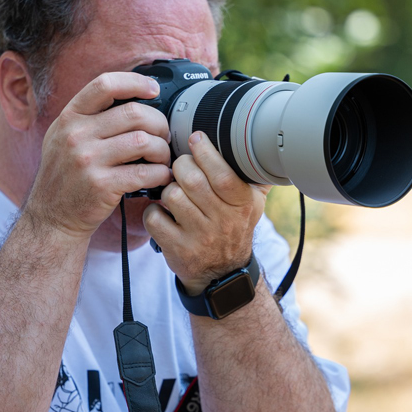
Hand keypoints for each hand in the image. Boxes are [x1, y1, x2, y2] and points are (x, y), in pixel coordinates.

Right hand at [24, 72, 172, 238]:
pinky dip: (161, 174)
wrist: (52, 218)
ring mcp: (88, 161)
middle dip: (159, 123)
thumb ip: (90, 118)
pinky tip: (160, 177)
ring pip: (144, 142)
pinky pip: (145, 173)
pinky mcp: (102, 185)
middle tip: (164, 135)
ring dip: (162, 150)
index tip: (154, 90)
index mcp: (69, 117)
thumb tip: (133, 98)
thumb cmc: (66, 177)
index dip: (135, 82)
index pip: (105, 85)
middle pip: (134, 113)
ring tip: (162, 158)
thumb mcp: (64, 138)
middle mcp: (76, 135)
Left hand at [143, 132, 270, 294]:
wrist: (223, 273)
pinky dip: (153, 210)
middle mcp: (222, 222)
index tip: (196, 139)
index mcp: (242, 205)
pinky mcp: (177, 250)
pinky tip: (163, 212)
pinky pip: (154, 218)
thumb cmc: (233, 228)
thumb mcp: (252, 204)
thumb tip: (258, 142)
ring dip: (168, 189)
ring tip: (175, 192)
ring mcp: (199, 238)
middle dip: (181, 166)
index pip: (222, 174)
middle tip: (181, 167)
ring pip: (172, 196)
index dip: (205, 152)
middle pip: (192, 180)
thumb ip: (254, 176)